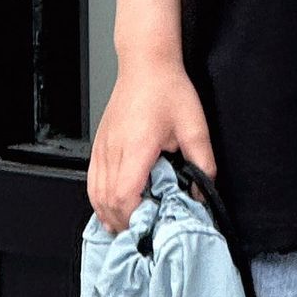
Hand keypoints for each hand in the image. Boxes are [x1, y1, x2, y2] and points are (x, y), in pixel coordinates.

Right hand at [87, 59, 216, 233]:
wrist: (146, 65)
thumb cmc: (168, 90)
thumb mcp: (195, 127)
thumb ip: (203, 163)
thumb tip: (202, 192)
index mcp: (136, 147)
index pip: (125, 195)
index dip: (135, 217)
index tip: (152, 226)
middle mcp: (114, 150)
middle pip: (107, 201)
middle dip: (125, 223)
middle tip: (145, 232)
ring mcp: (103, 148)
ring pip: (96, 194)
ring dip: (110, 215)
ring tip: (130, 227)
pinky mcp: (99, 145)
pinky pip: (92, 181)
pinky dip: (100, 201)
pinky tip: (112, 209)